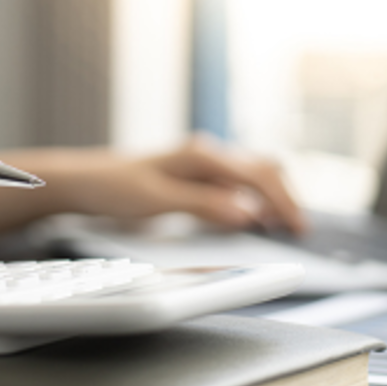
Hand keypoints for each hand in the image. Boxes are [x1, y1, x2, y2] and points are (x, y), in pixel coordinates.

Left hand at [36, 135, 307, 234]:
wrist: (85, 182)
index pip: (257, 176)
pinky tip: (257, 220)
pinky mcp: (197, 179)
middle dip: (286, 198)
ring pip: (252, 177)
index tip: (298, 227)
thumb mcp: (158, 200)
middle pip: (263, 171)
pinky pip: (235, 187)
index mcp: (202, 155)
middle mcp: (207, 155)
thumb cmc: (115, 186)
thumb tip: (247, 213)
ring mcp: (203, 166)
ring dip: (272, 199)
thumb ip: (204, 204)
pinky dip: (253, 202)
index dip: (282, 202)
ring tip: (285, 227)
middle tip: (301, 230)